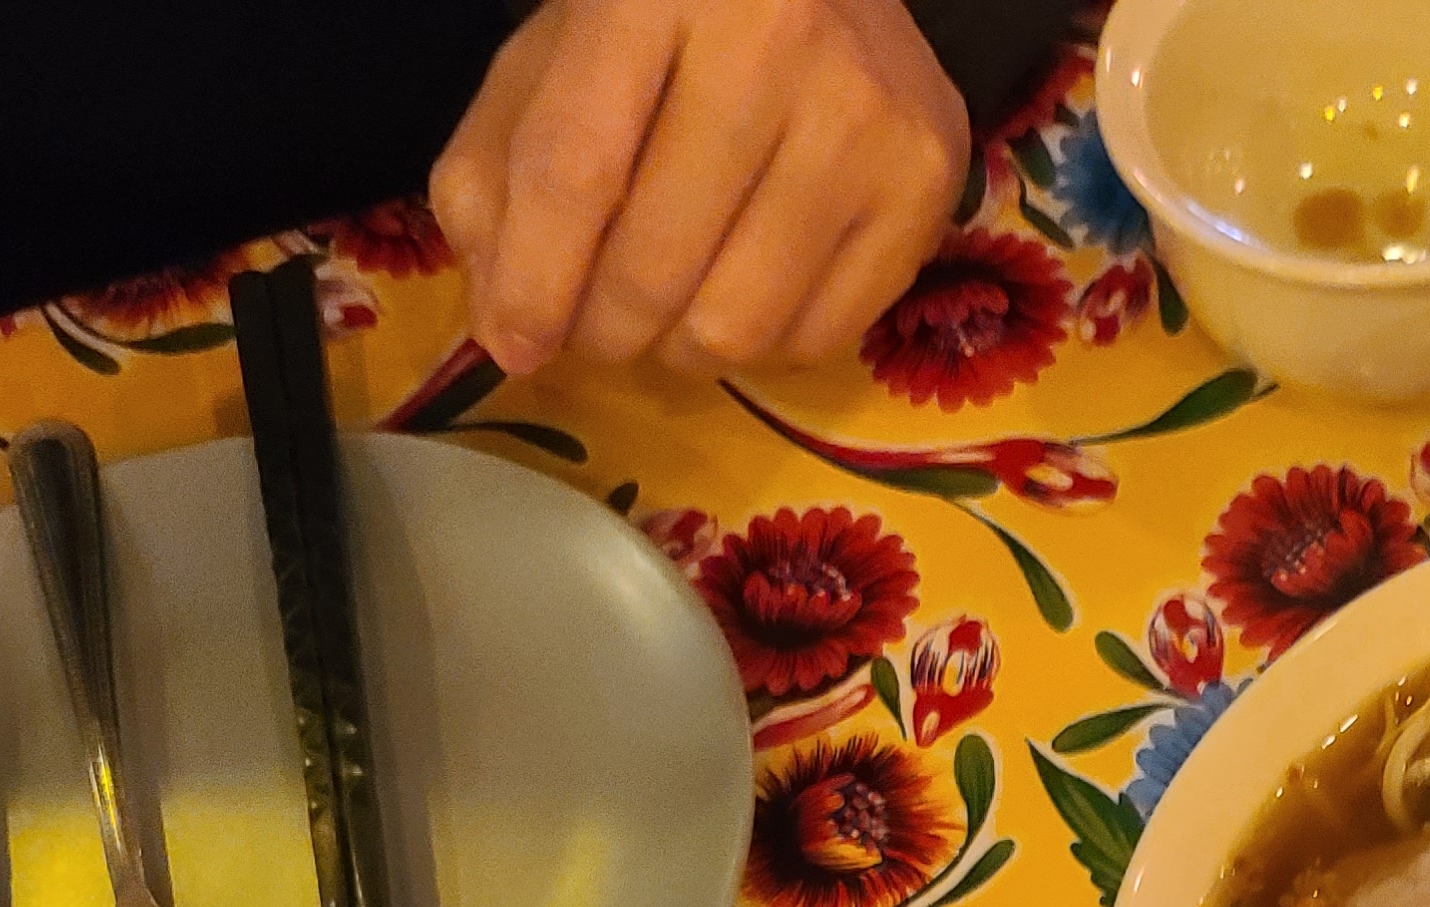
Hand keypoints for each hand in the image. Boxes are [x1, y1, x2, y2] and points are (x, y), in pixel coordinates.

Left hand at [431, 0, 969, 377]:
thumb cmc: (680, 12)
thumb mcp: (567, 50)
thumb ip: (503, 166)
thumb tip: (505, 325)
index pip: (576, 167)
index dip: (535, 283)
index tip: (516, 349)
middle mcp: (775, 41)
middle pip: (657, 264)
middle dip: (604, 331)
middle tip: (595, 331)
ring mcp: (865, 119)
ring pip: (739, 323)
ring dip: (682, 349)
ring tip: (671, 313)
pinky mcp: (926, 182)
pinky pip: (819, 336)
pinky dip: (765, 345)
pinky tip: (748, 289)